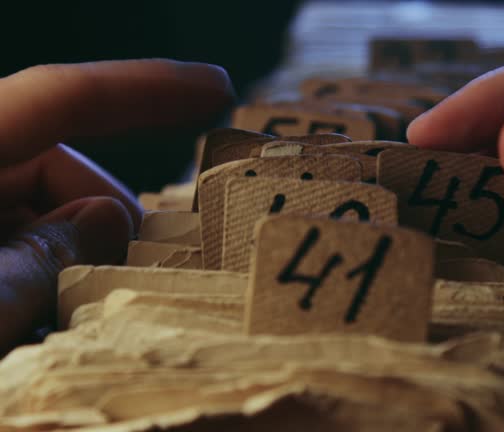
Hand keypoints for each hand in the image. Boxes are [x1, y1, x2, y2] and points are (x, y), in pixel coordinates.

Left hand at [0, 60, 232, 352]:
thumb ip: (47, 259)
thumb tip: (108, 219)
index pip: (61, 97)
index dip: (146, 87)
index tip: (216, 88)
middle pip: (46, 161)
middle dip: (102, 209)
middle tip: (141, 272)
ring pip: (28, 204)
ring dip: (70, 251)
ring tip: (80, 312)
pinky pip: (5, 234)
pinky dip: (36, 266)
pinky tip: (42, 311)